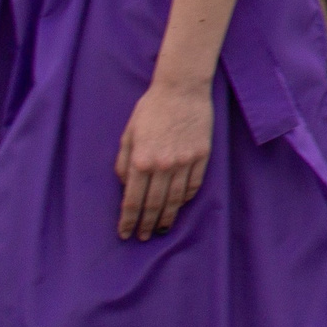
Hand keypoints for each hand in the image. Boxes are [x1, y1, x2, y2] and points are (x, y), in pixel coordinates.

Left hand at [115, 81, 213, 240]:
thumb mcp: (129, 134)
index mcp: (141, 160)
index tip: (125, 233)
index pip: (133, 200)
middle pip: (154, 204)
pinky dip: (185, 199)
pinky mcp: (201, 156)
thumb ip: (124, 163)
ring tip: (161, 229)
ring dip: (167, 217)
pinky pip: (193, 185)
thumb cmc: (151, 109)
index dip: (128, 220)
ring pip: (175, 199)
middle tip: (143, 237)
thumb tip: (126, 187)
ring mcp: (184, 162)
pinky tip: (179, 205)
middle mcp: (163, 165)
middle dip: (147, 224)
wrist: (182, 89)